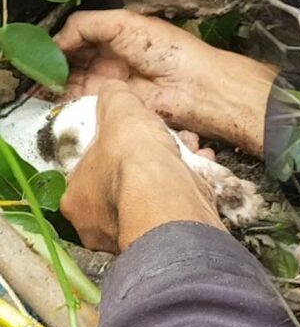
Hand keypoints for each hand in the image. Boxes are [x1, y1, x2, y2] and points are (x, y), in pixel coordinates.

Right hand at [55, 10, 276, 155]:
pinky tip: (57, 92)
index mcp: (117, 35)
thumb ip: (87, 25)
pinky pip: (85, 101)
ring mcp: (113, 82)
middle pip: (72, 59)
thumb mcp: (125, 23)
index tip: (43, 45)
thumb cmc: (171, 51)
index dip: (60, 40)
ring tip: (45, 78)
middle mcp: (113, 58)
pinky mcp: (115, 104)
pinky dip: (68, 98)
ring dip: (57, 80)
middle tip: (39, 64)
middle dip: (54, 61)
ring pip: (74, 81)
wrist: (195, 88)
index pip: (78, 35)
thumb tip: (58, 38)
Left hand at [60, 81, 223, 252]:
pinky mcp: (168, 236)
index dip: (110, 147)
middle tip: (160, 141)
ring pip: (152, 196)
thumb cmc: (135, 164)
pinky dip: (190, 183)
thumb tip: (113, 89)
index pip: (86, 169)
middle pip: (121, 184)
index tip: (128, 136)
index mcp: (75, 199)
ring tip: (187, 146)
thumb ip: (114, 99)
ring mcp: (135, 235)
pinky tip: (198, 165)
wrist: (171, 197)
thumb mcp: (119, 111)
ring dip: (172, 168)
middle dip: (146, 158)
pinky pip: (177, 204)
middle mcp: (99, 225)